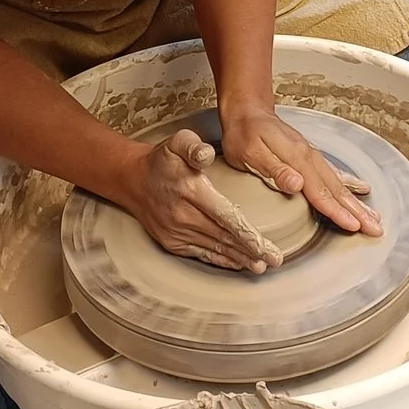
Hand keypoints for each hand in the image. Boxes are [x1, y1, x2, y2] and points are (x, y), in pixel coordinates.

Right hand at [124, 127, 287, 272]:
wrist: (133, 180)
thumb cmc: (162, 160)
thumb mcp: (177, 142)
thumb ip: (193, 146)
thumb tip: (207, 153)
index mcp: (191, 191)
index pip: (225, 216)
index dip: (246, 233)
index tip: (265, 244)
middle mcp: (183, 216)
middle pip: (223, 237)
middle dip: (251, 250)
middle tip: (275, 260)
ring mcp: (176, 232)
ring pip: (214, 248)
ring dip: (238, 259)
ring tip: (260, 266)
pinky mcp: (172, 242)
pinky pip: (200, 253)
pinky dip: (220, 260)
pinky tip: (236, 264)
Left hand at [219, 102, 381, 236]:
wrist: (247, 109)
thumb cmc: (244, 132)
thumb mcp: (249, 152)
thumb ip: (274, 169)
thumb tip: (297, 184)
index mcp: (296, 158)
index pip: (320, 192)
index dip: (337, 211)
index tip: (354, 226)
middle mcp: (309, 157)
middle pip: (336, 190)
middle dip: (357, 211)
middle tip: (376, 228)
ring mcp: (311, 156)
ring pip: (338, 183)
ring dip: (357, 202)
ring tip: (374, 217)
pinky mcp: (309, 156)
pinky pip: (333, 173)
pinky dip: (349, 184)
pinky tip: (361, 190)